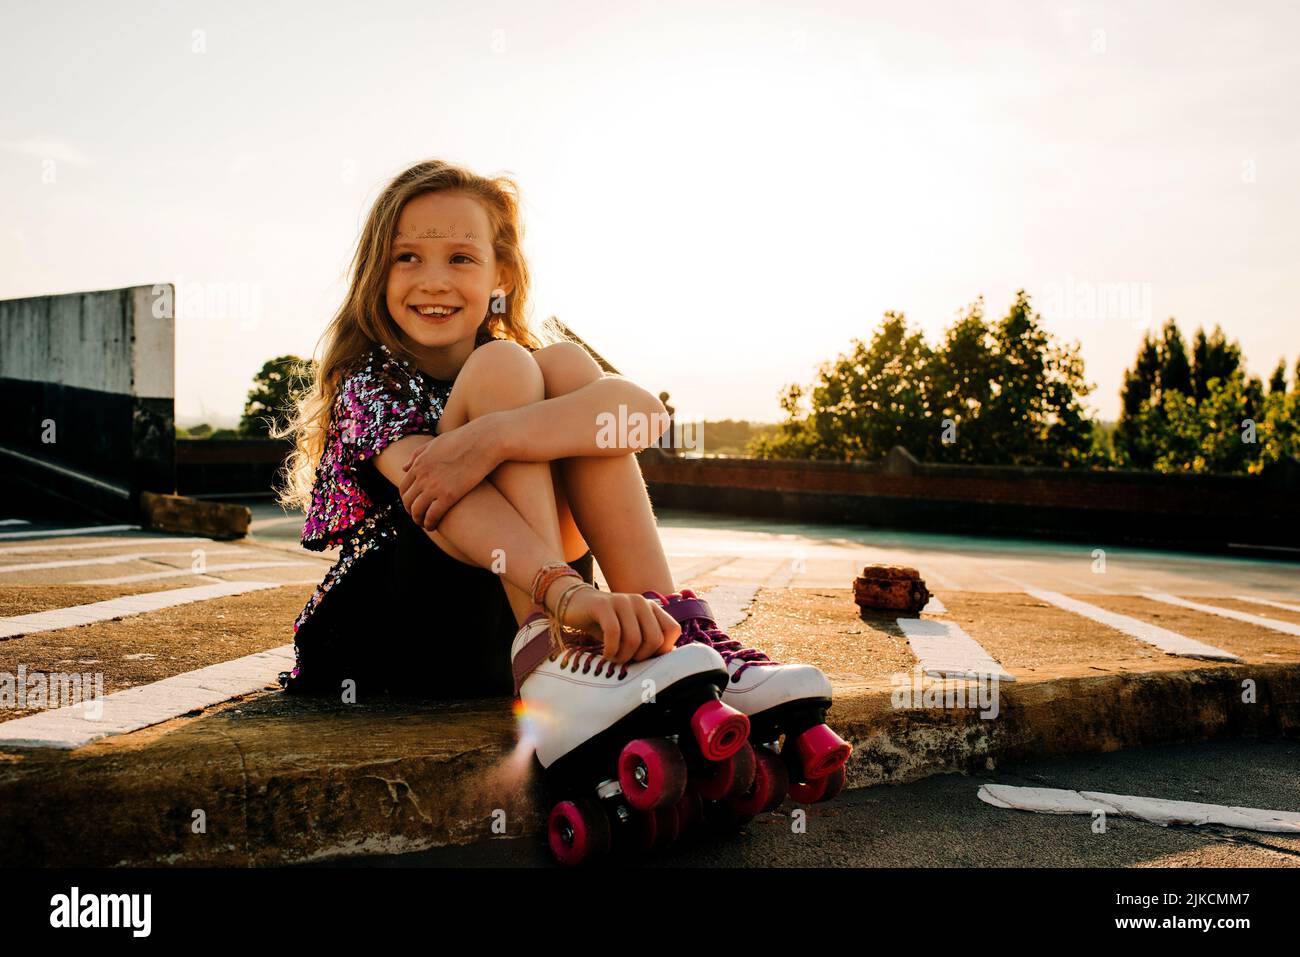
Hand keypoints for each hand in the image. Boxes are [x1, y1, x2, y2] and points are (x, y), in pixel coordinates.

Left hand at [399, 416, 500, 529]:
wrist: (485, 441)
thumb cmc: (464, 439)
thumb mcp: (436, 443)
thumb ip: (417, 455)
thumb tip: (404, 468)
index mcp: (419, 464)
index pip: (403, 488)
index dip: (407, 499)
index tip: (413, 505)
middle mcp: (422, 476)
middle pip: (408, 501)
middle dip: (411, 512)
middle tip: (419, 517)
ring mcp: (434, 487)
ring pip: (417, 511)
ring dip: (419, 520)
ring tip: (426, 524)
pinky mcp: (448, 496)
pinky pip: (432, 516)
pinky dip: (430, 523)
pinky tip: (434, 526)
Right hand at [554, 586, 681, 665]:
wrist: (576, 604)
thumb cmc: (606, 625)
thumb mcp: (629, 633)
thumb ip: (647, 642)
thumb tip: (666, 663)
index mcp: (651, 608)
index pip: (673, 630)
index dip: (662, 650)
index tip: (645, 658)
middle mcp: (641, 602)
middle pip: (655, 639)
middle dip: (640, 657)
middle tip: (626, 660)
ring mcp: (622, 601)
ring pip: (634, 639)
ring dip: (623, 656)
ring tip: (614, 658)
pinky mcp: (603, 605)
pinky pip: (613, 633)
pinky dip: (610, 650)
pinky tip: (605, 654)